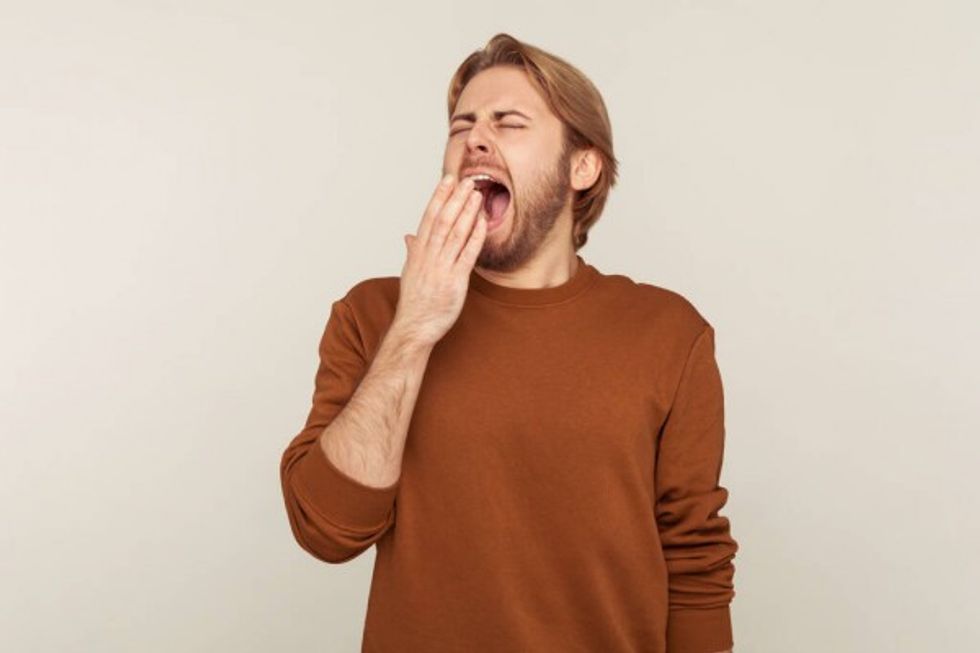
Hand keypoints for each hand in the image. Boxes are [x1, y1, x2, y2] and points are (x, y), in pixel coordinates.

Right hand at [392, 174, 486, 346]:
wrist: (414, 328)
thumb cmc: (414, 302)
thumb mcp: (410, 272)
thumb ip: (413, 251)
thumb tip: (409, 236)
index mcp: (418, 252)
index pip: (428, 218)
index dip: (439, 197)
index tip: (448, 180)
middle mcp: (428, 257)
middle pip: (442, 221)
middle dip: (455, 199)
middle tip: (467, 180)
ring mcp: (441, 268)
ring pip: (455, 234)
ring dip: (466, 213)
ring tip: (477, 195)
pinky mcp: (455, 282)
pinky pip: (466, 255)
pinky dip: (475, 238)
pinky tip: (482, 223)